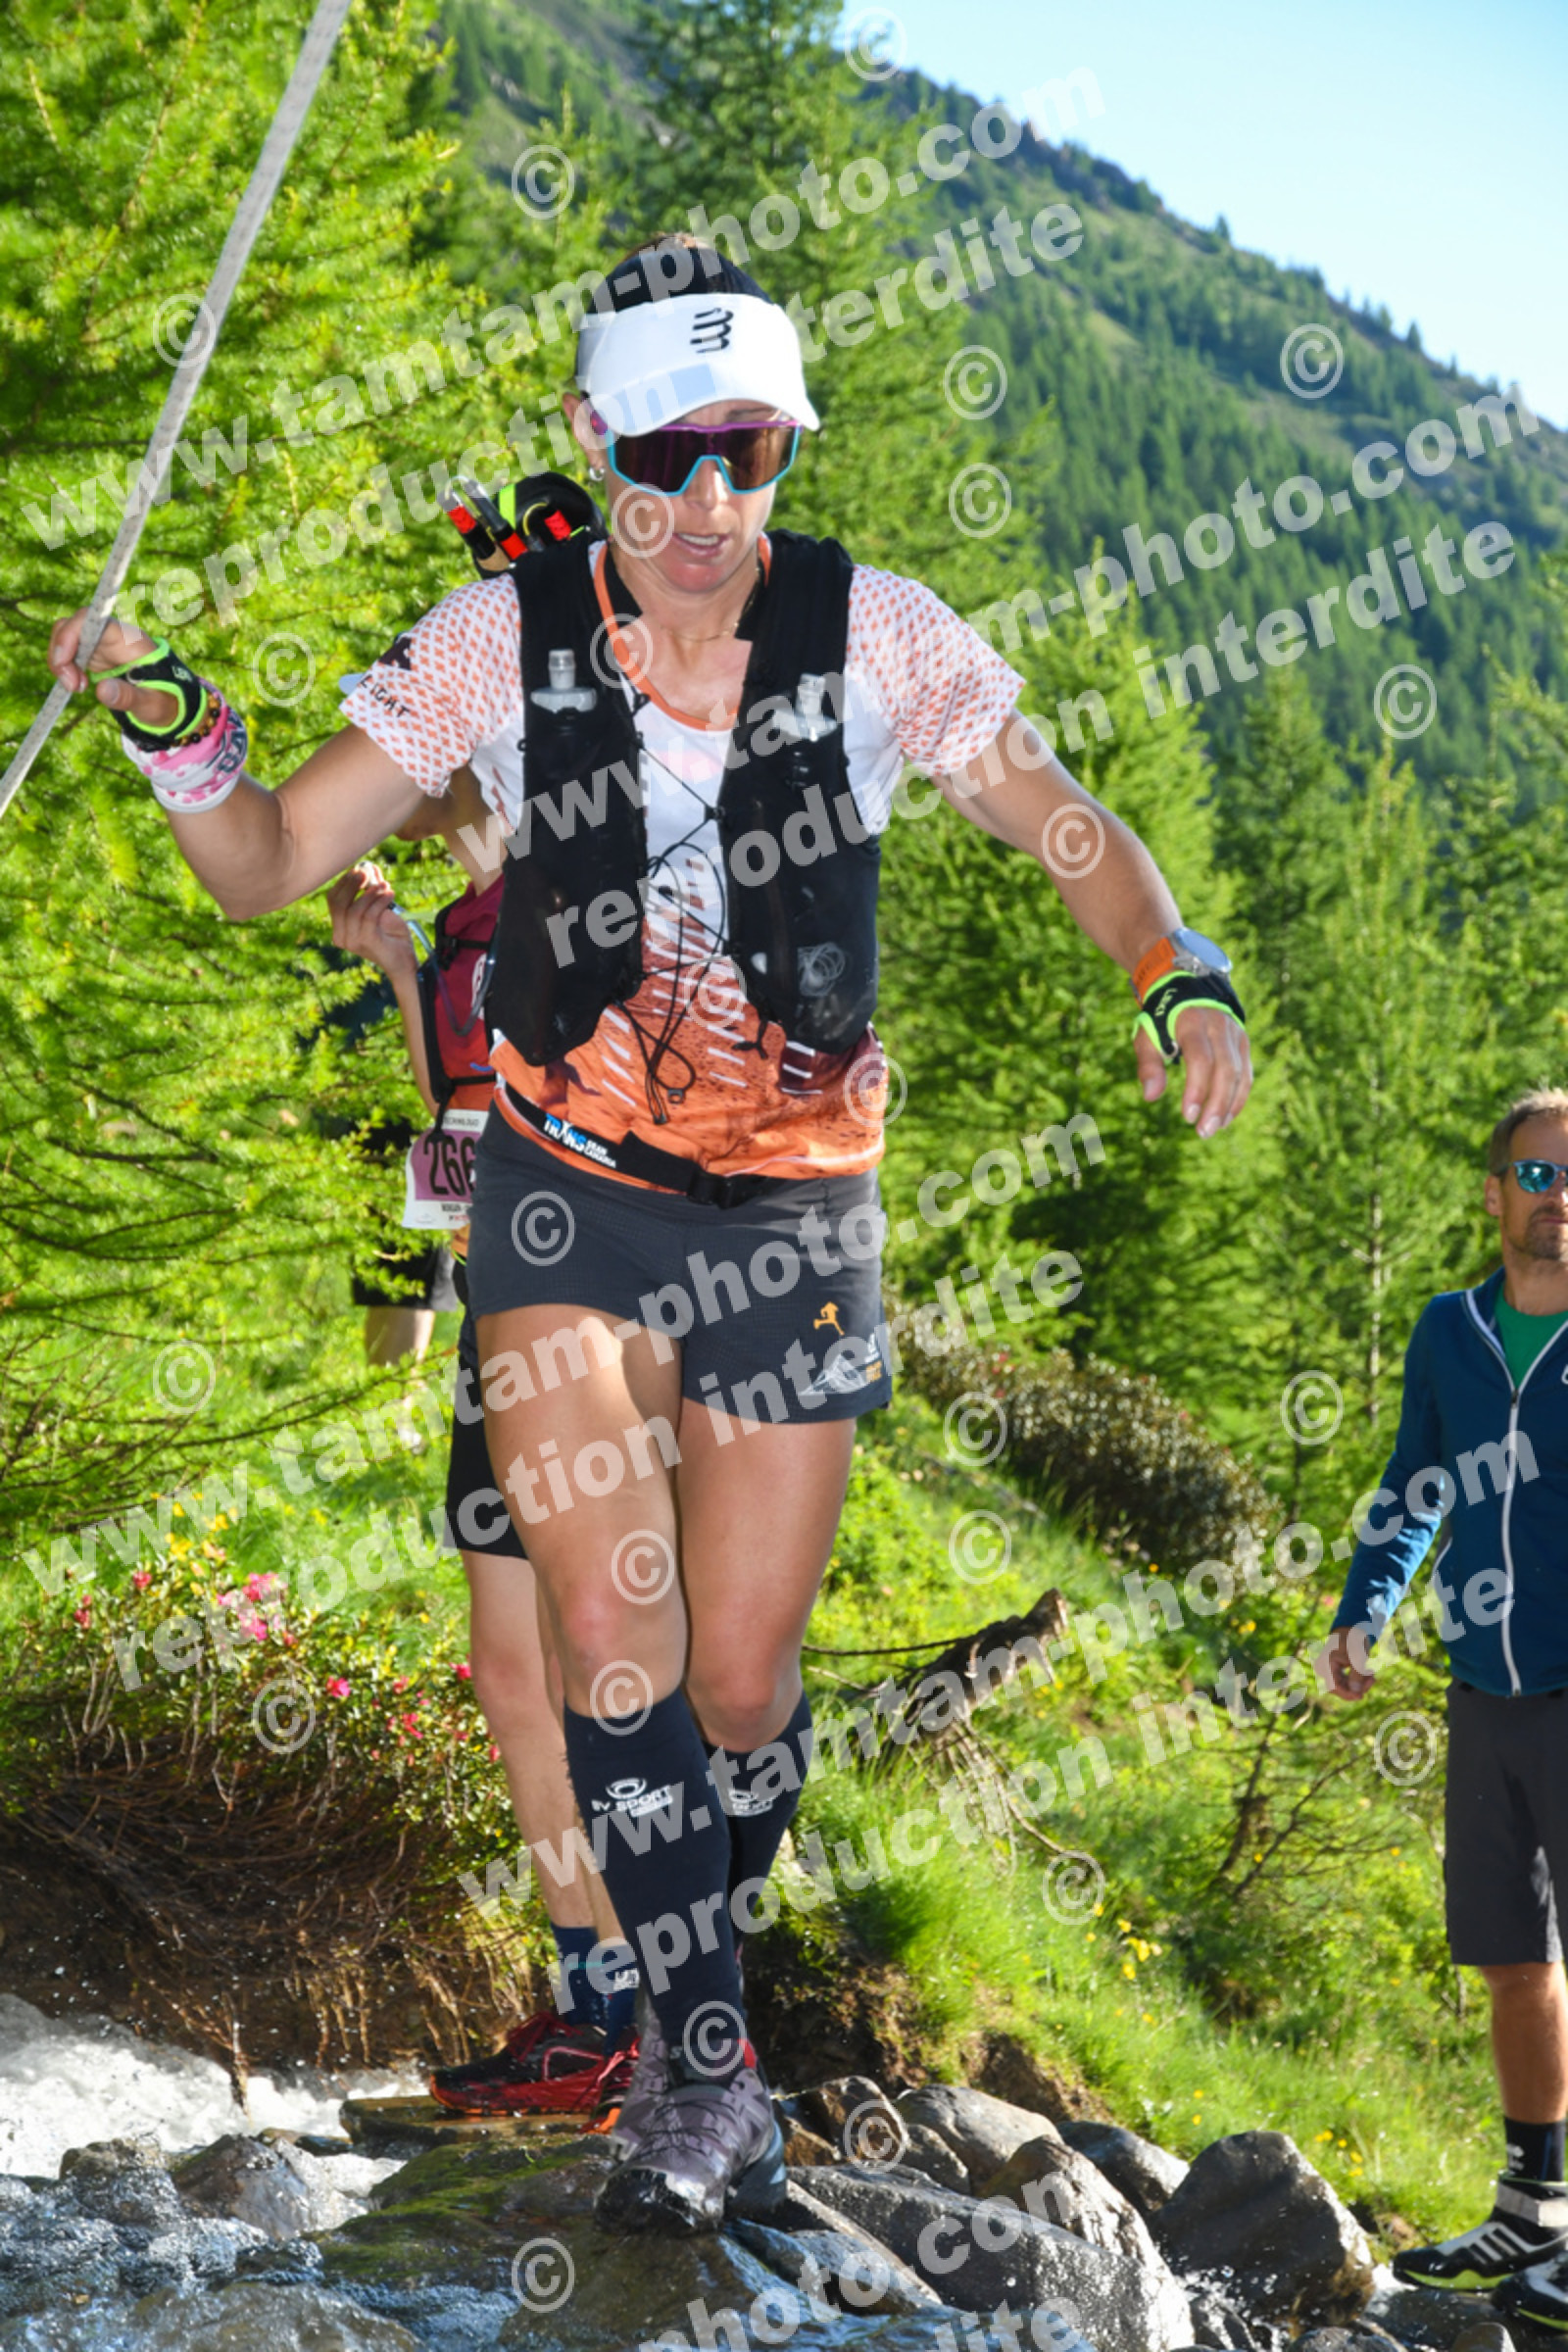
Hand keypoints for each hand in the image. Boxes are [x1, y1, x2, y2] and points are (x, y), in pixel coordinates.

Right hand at [47, 607, 179, 732]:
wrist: (170, 702)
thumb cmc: (165, 701)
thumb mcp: (151, 705)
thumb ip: (128, 697)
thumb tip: (101, 689)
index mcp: (128, 640)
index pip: (90, 619)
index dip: (70, 634)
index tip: (64, 663)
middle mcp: (112, 635)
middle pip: (71, 625)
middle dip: (61, 654)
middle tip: (73, 687)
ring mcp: (101, 643)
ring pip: (66, 637)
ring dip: (61, 663)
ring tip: (77, 689)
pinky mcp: (94, 654)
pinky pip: (68, 651)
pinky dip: (65, 668)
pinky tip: (77, 686)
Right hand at [326, 863, 417, 981]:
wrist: (405, 960)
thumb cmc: (392, 935)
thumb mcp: (380, 908)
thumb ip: (373, 890)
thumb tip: (370, 867)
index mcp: (340, 928)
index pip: (333, 900)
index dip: (345, 882)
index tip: (359, 870)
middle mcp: (341, 936)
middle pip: (338, 903)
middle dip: (352, 884)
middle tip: (367, 872)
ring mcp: (352, 941)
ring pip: (354, 909)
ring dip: (370, 893)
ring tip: (386, 886)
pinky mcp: (366, 942)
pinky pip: (369, 916)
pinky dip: (380, 902)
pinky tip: (390, 894)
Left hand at [1135, 1005, 1251, 1138]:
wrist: (1188, 988)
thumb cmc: (1162, 1018)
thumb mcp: (1147, 1036)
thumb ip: (1148, 1065)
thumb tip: (1150, 1097)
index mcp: (1193, 1023)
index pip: (1201, 1059)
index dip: (1196, 1089)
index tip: (1187, 1116)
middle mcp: (1219, 1027)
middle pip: (1226, 1069)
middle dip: (1217, 1104)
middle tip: (1203, 1132)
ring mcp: (1235, 1035)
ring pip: (1240, 1074)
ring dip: (1229, 1105)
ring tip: (1214, 1129)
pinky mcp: (1243, 1043)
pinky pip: (1246, 1073)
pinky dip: (1238, 1097)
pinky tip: (1226, 1118)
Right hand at [1315, 1626, 1375, 1699]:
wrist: (1352, 1627)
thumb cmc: (1354, 1639)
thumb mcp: (1358, 1656)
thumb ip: (1357, 1676)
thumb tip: (1357, 1694)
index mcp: (1325, 1664)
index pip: (1334, 1687)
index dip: (1348, 1694)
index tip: (1362, 1696)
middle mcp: (1324, 1669)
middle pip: (1340, 1688)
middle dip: (1357, 1687)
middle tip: (1372, 1679)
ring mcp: (1329, 1670)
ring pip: (1345, 1686)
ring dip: (1360, 1684)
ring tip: (1372, 1675)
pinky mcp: (1336, 1671)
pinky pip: (1347, 1681)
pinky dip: (1358, 1680)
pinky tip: (1368, 1674)